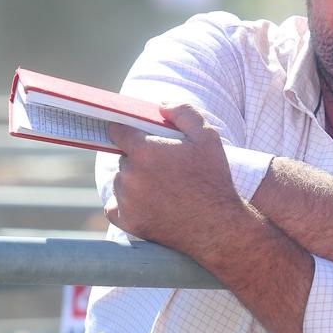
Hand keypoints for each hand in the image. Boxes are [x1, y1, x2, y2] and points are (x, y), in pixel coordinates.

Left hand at [104, 103, 243, 260]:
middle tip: (165, 168)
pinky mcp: (128, 222)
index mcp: (145, 150)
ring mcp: (127, 200)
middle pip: (123, 158)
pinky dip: (125, 205)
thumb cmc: (214, 180)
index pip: (117, 130)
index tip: (133, 135)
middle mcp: (130, 175)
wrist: (218, 227)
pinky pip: (114, 207)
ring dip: (133, 182)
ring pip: (120, 182)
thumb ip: (184, 112)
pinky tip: (146, 204)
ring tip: (162, 189)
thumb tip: (161, 105)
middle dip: (139, 159)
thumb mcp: (208, 138)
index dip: (125, 130)